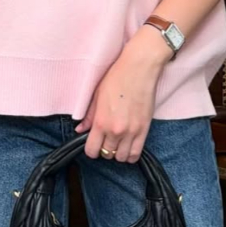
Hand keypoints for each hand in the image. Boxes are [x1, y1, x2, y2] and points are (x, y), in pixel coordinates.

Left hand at [74, 35, 167, 162]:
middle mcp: (116, 131)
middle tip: (106, 139)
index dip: (91, 150)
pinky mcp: (145, 130)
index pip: (92, 150)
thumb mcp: (97, 95)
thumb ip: (89, 116)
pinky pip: (136, 154)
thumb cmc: (117, 78)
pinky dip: (131, 154)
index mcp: (101, 122)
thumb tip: (80, 129)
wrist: (139, 69)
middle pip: (107, 154)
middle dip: (104, 149)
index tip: (93, 144)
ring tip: (118, 142)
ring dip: (118, 152)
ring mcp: (131, 132)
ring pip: (122, 157)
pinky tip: (128, 146)